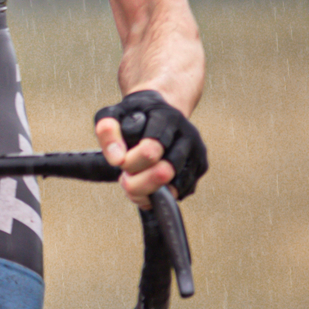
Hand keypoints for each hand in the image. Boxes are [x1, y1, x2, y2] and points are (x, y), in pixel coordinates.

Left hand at [95, 87, 208, 206]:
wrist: (159, 112)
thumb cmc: (134, 116)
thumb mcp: (114, 115)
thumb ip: (108, 132)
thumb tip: (117, 160)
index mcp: (167, 118)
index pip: (150, 150)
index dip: (130, 163)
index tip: (119, 162)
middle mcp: (188, 134)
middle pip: (164, 172)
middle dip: (137, 181)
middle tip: (125, 176)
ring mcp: (197, 152)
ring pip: (174, 188)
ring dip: (147, 192)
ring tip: (134, 181)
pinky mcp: (200, 168)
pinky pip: (179, 193)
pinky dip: (159, 196)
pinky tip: (147, 186)